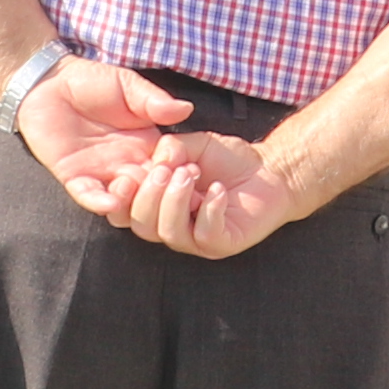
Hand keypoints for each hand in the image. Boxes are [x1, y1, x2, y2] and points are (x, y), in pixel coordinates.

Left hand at [9, 59, 190, 199]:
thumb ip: (154, 100)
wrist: (51, 81)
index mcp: (147, 145)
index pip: (170, 167)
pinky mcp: (74, 177)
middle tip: (165, 188)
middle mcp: (128, 164)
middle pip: (151, 192)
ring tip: (132, 185)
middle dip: (160, 195)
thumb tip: (185, 108)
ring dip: (131, 202)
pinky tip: (110, 202)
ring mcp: (101, 173)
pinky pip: (89, 197)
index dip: (181, 172)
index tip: (191, 172)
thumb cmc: (92, 81)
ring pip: (123, 203)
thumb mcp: (129, 86)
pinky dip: (100, 203)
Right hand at [80, 126, 297, 257]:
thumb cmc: (228, 159)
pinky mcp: (221, 245)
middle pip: (140, 225)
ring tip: (192, 172)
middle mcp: (170, 226)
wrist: (269, 169)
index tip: (128, 173)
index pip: (123, 212)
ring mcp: (195, 240)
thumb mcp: (193, 144)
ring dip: (175, 200)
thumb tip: (155, 162)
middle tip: (169, 168)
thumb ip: (169, 148)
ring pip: (168, 232)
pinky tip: (218, 190)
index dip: (119, 197)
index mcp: (156, 205)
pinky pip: (204, 234)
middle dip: (149, 194)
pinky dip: (209, 209)